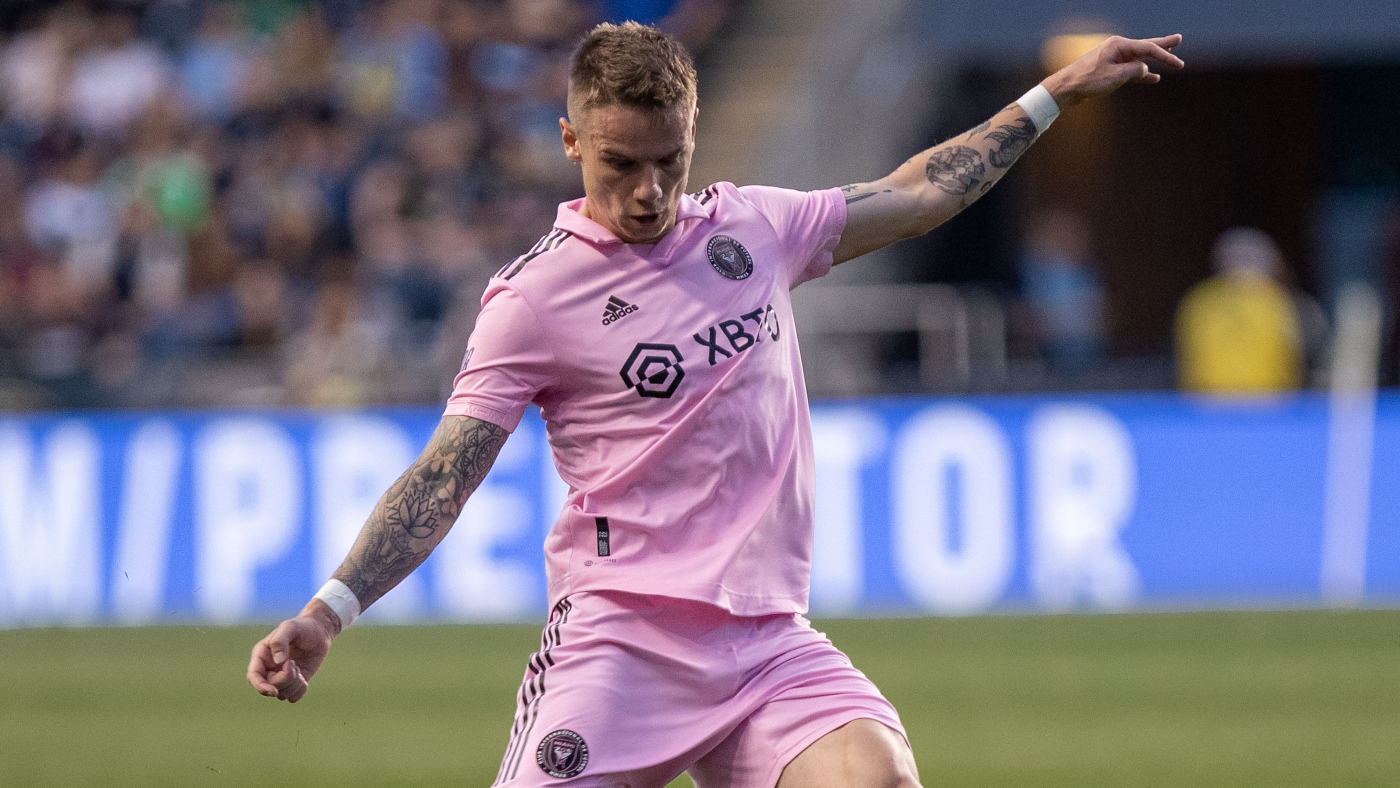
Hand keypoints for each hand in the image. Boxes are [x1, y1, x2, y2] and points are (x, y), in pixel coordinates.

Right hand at [246, 609, 335, 702]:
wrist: (320, 632)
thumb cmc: (302, 626)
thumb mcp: (290, 627)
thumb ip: (280, 641)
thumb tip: (278, 662)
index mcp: (261, 656)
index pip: (253, 677)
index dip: (261, 686)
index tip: (273, 691)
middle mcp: (268, 669)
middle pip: (269, 687)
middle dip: (284, 679)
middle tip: (294, 664)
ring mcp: (281, 677)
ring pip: (281, 695)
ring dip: (293, 684)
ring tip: (299, 668)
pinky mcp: (294, 683)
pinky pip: (293, 697)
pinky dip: (300, 691)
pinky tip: (304, 678)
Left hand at [1042, 34, 1184, 106]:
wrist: (1066, 88)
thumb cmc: (1088, 81)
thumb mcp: (1116, 76)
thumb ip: (1135, 70)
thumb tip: (1145, 68)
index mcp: (1119, 45)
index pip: (1148, 48)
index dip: (1165, 55)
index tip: (1179, 64)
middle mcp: (1117, 49)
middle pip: (1145, 46)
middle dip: (1163, 45)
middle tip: (1179, 39)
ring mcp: (1113, 59)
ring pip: (1140, 58)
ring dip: (1155, 59)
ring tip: (1171, 55)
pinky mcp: (1110, 70)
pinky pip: (1131, 70)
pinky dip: (1143, 74)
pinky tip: (1154, 78)